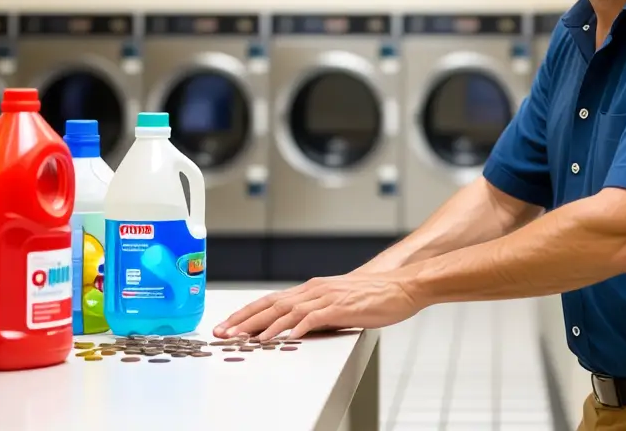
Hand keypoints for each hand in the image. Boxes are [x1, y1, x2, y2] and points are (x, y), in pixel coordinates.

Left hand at [212, 272, 423, 340]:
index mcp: (313, 288)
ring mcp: (326, 297)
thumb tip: (301, 327)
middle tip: (223, 332)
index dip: (247, 313)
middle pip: (271, 304)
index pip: (272, 300)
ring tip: (243, 338)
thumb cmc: (376, 296)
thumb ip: (319, 312)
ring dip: (261, 325)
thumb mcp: (340, 303)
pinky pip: (310, 318)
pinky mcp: (340, 307)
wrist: (402, 286)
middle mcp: (315, 289)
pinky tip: (280, 338)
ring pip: (286, 311)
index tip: (228, 325)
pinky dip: (293, 328)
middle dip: (244, 320)